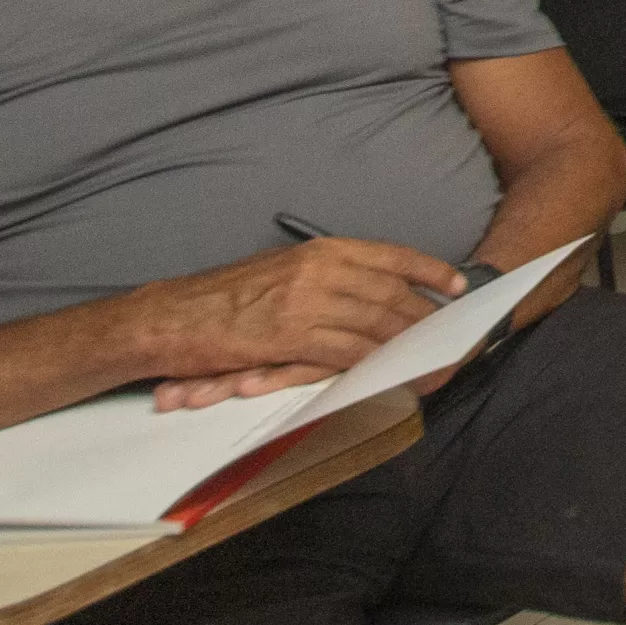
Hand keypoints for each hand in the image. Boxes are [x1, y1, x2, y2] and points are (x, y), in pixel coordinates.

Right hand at [128, 239, 463, 407]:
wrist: (169, 318)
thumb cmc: (222, 300)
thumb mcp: (280, 272)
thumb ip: (323, 277)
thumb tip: (363, 291)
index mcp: (319, 250)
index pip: (389, 255)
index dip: (428, 270)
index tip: (456, 284)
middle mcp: (319, 269)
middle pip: (391, 293)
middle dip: (427, 317)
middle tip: (454, 335)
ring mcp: (306, 301)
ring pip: (376, 323)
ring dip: (410, 346)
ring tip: (436, 361)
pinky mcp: (291, 336)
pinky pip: (348, 350)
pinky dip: (376, 364)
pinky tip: (394, 373)